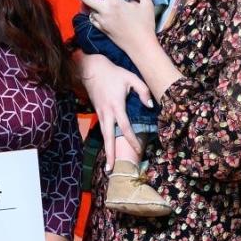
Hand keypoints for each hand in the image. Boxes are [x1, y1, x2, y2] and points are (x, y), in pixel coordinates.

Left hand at [70, 0, 157, 57]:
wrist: (140, 46)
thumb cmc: (145, 24)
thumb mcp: (148, 4)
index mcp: (115, 3)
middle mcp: (105, 12)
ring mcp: (102, 22)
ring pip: (90, 10)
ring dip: (88, 3)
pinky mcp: (102, 30)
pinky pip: (93, 20)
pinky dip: (92, 14)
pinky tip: (94, 12)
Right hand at [74, 51, 150, 171]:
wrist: (90, 69)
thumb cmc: (113, 73)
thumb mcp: (131, 78)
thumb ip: (143, 91)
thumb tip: (150, 106)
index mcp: (116, 106)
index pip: (125, 127)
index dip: (132, 140)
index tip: (137, 151)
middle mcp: (107, 113)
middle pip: (108, 138)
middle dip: (110, 154)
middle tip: (111, 170)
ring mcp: (100, 114)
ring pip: (104, 136)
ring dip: (107, 152)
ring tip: (109, 167)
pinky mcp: (98, 113)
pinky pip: (103, 130)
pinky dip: (106, 141)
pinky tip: (110, 150)